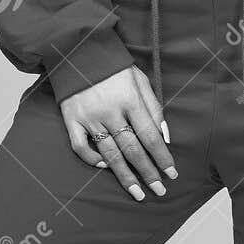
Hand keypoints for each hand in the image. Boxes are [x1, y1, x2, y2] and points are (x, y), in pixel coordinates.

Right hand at [62, 66, 177, 200]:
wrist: (79, 50)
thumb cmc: (115, 67)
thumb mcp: (140, 80)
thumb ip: (153, 107)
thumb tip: (164, 136)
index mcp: (130, 99)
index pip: (150, 136)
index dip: (162, 157)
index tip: (172, 174)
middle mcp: (110, 111)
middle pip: (132, 149)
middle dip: (148, 173)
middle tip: (159, 191)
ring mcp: (89, 117)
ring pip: (109, 154)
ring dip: (125, 176)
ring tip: (138, 193)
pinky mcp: (71, 119)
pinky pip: (80, 146)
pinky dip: (91, 159)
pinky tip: (105, 168)